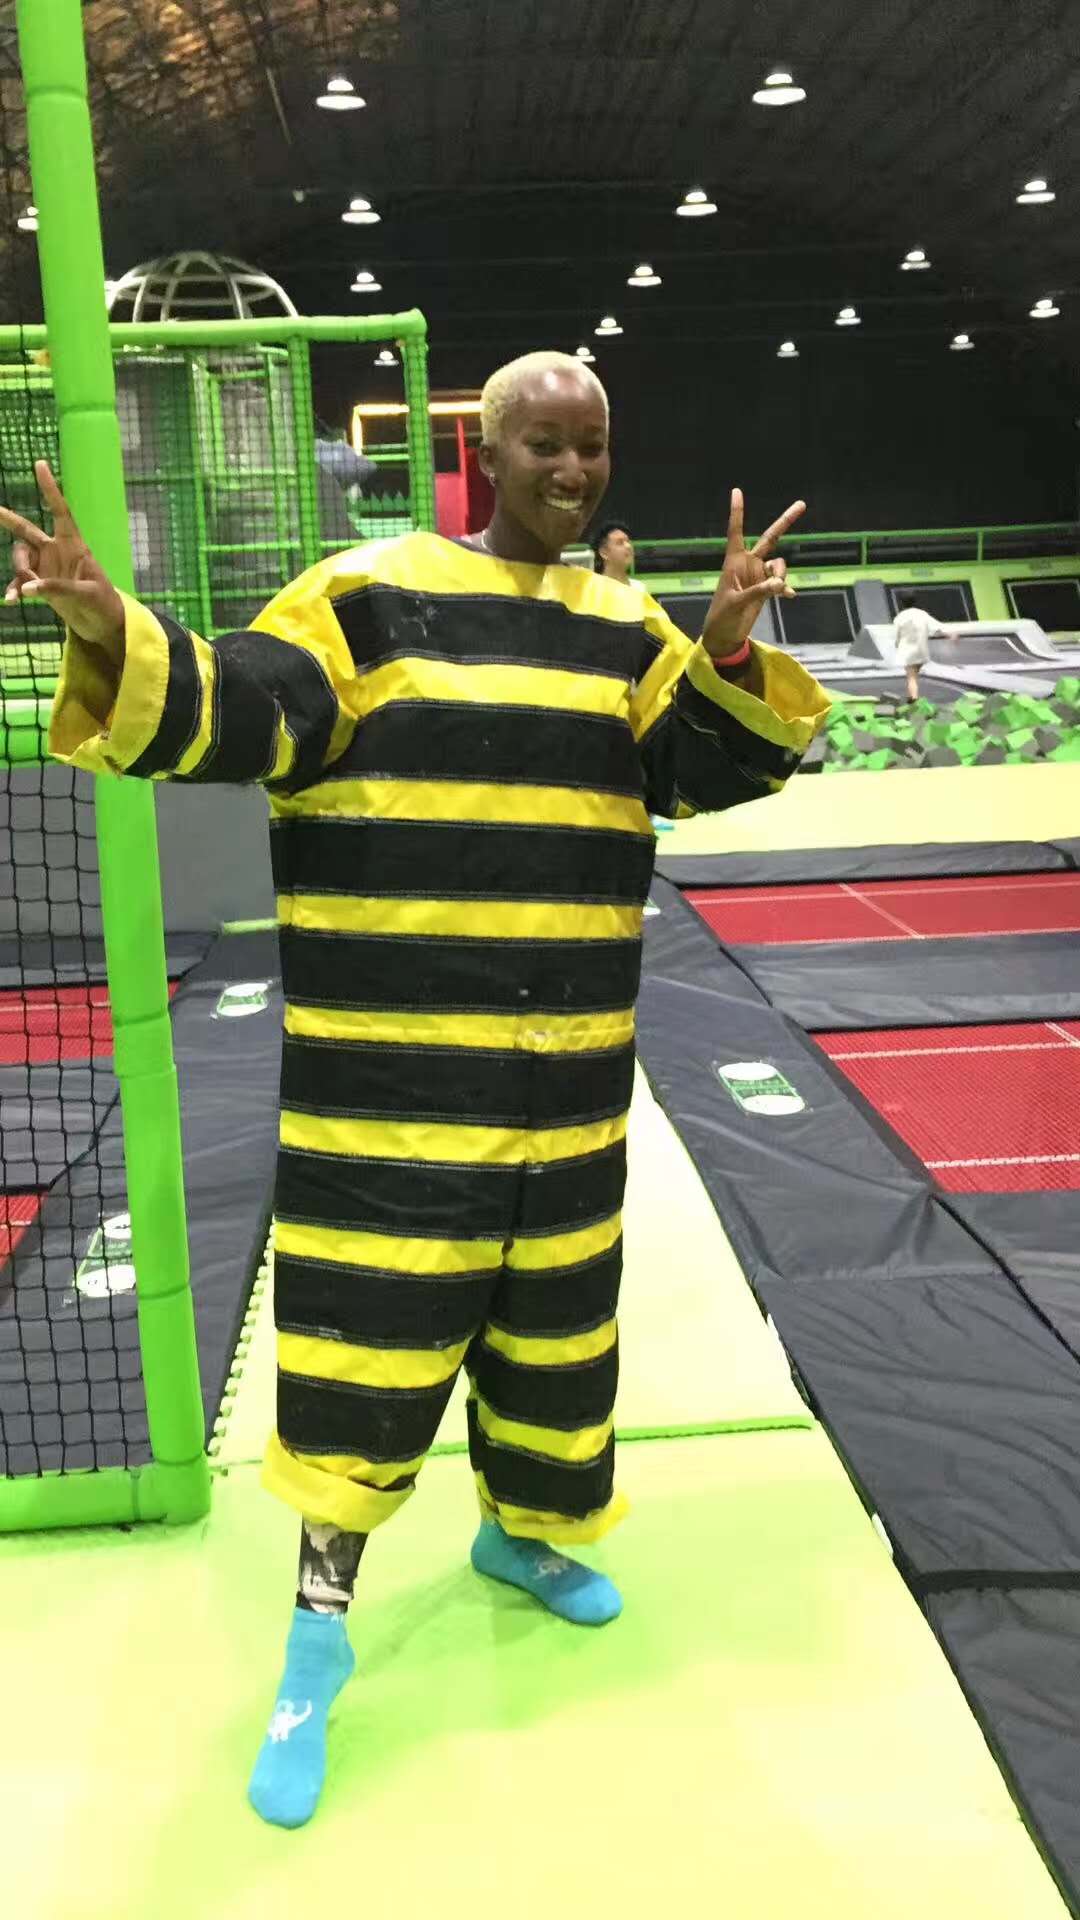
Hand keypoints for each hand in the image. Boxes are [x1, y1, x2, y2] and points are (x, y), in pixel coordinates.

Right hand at [1, 461, 125, 656]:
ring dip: (18, 572)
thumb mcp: (87, 594)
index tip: (40, 464)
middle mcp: (57, 552)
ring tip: (25, 591)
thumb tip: (29, 588)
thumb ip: (58, 588)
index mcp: (74, 545)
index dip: (50, 489)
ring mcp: (47, 568)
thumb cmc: (104, 604)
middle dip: (9, 520)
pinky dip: (15, 589)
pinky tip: (12, 600)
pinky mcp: (41, 585)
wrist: (103, 626)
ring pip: (20, 559)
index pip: (60, 511)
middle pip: (28, 531)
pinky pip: (20, 582)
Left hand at [701, 488, 805, 658]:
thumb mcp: (737, 603)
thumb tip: (780, 583)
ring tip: (777, 590)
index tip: (736, 491)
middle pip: (770, 537)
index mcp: (734, 562)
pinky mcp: (766, 589)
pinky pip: (782, 582)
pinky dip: (785, 588)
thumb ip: (759, 591)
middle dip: (786, 521)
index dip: (737, 512)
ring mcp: (758, 575)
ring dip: (781, 574)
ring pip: (779, 564)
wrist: (725, 636)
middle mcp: (748, 564)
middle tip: (803, 504)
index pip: (736, 532)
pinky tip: (788, 596)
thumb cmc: (722, 617)